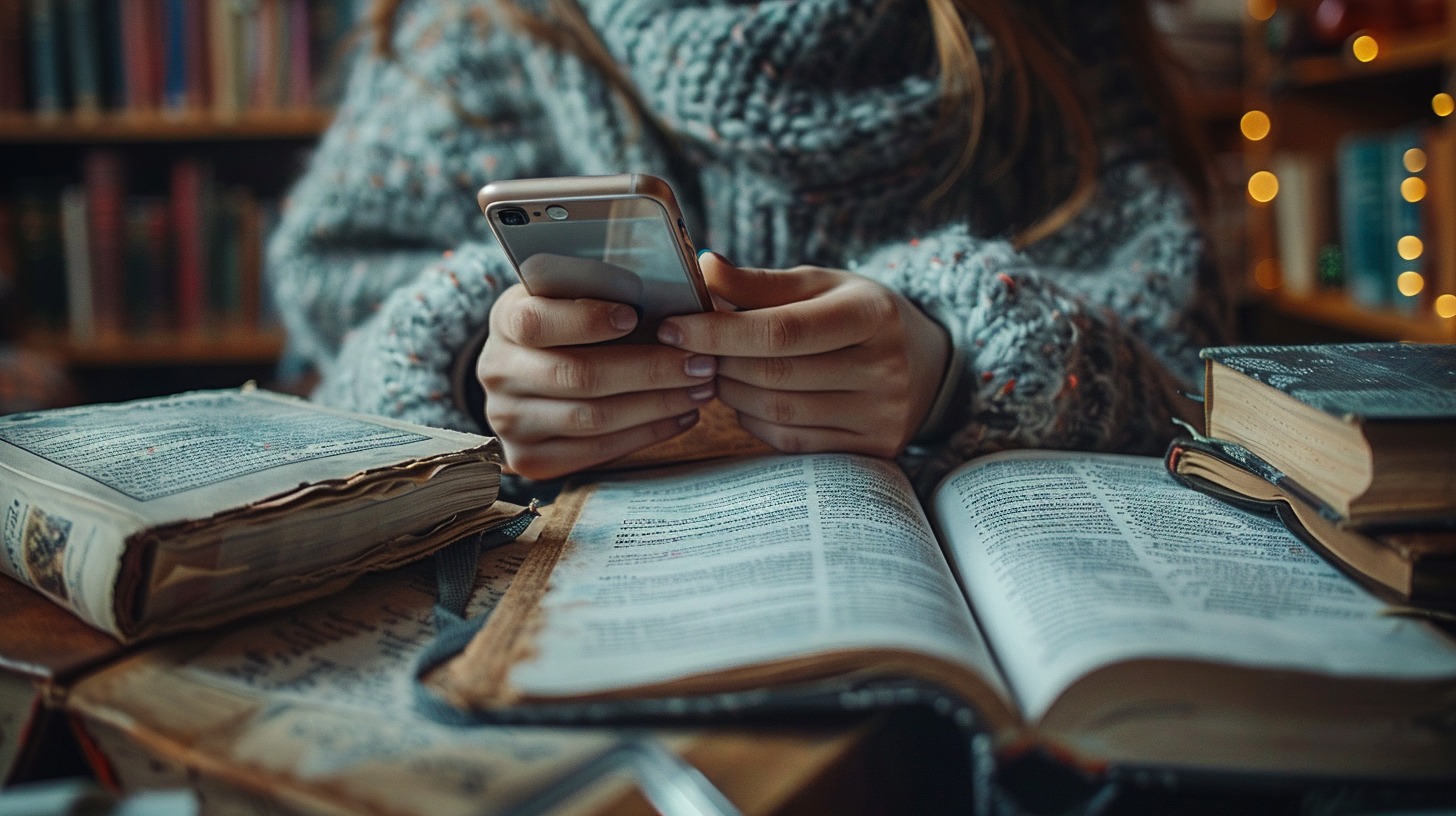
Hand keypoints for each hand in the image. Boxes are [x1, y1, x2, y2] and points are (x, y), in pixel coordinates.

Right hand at [478, 284, 717, 479]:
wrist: (529, 377)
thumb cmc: (569, 325)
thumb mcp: (569, 295)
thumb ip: (602, 288)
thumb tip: (664, 289)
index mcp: (506, 320)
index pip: (536, 322)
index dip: (586, 320)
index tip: (634, 315)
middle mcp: (498, 373)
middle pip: (577, 376)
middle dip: (649, 369)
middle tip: (700, 361)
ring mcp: (509, 421)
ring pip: (592, 419)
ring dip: (657, 404)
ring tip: (701, 388)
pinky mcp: (530, 459)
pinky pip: (596, 452)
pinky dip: (646, 434)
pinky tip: (681, 416)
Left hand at [659, 253, 949, 457]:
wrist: (925, 364)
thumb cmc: (859, 315)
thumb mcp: (821, 286)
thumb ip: (761, 283)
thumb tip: (705, 269)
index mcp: (872, 314)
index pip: (781, 330)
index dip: (719, 332)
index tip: (672, 327)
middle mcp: (884, 368)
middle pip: (774, 374)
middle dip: (719, 361)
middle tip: (689, 350)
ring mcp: (882, 415)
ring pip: (778, 411)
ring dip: (731, 392)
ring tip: (718, 371)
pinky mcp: (873, 450)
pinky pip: (792, 441)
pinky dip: (755, 420)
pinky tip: (748, 399)